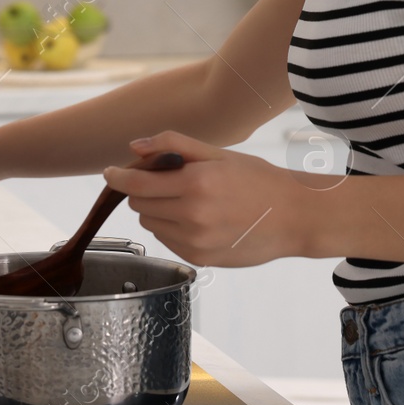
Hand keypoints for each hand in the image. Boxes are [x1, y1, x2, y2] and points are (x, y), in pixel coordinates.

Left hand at [101, 130, 314, 266]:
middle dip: (144, 192)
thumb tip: (134, 147)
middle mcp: (193, 215)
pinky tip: (198, 218)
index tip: (110, 173)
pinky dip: (173, 228)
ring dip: (158, 211)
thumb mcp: (218, 153)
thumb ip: (173, 145)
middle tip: (167, 181)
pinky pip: (168, 240)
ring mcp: (196, 241)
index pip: (137, 185)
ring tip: (188, 200)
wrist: (294, 217)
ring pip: (151, 225)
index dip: (118, 178)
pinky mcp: (200, 259)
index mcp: (196, 184)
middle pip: (140, 205)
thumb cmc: (258, 179)